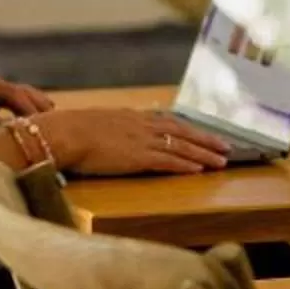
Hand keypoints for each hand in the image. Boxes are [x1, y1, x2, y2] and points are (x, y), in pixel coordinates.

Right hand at [34, 108, 231, 177]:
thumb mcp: (97, 123)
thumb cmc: (70, 131)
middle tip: (227, 147)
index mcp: (133, 118)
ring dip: (203, 155)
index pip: (169, 122)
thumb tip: (115, 135)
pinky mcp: (137, 157)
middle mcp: (142, 126)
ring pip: (181, 147)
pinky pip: (167, 161)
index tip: (205, 134)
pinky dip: (185, 165)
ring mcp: (141, 141)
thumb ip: (112, 128)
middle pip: (183, 132)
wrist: (62, 134)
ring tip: (222, 162)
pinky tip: (199, 170)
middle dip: (206, 140)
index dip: (190, 130)